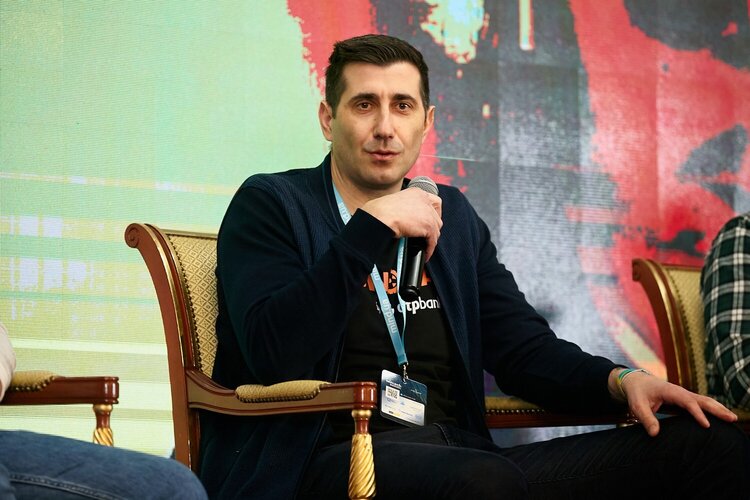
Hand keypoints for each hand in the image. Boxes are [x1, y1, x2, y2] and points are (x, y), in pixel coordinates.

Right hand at [361, 188, 442, 259]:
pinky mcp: (428, 225)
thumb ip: (405, 209)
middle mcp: (424, 200)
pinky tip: (425, 252)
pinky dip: (429, 248)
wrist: (379, 218)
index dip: (433, 213)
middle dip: (432, 227)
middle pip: (436, 217)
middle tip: (425, 235)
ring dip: (430, 239)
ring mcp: (427, 212)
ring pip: (436, 229)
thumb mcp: (394, 204)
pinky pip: (432, 240)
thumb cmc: (378, 212)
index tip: (429, 221)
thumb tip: (405, 220)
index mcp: (416, 192)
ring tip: (424, 245)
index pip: (434, 202)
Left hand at [609, 368, 737, 436]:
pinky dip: (713, 409)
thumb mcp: (637, 405)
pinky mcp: (684, 400)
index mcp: (670, 391)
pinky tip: (721, 418)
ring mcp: (684, 395)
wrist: (637, 381)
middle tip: (732, 419)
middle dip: (717, 409)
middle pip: (702, 399)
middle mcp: (680, 392)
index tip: (706, 425)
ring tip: (733, 419)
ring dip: (718, 409)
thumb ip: (646, 418)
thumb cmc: (637, 393)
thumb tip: (655, 434)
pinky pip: (701, 404)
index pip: (687, 402)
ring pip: (705, 401)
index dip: (697, 413)